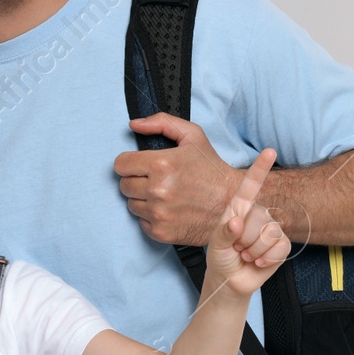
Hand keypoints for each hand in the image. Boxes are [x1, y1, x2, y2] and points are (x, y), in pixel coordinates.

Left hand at [116, 113, 241, 244]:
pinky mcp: (161, 232)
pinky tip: (168, 209)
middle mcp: (157, 190)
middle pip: (124, 185)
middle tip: (157, 180)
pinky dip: (151, 217)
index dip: (130, 163)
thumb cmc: (211, 169)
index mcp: (161, 164)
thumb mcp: (192, 135)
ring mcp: (158, 213)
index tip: (142, 165)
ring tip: (165, 195)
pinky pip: (141, 222)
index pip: (120, 164)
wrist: (232, 203)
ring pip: (131, 204)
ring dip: (143, 199)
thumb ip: (161, 122)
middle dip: (137, 180)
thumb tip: (133, 125)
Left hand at [205, 148, 286, 297]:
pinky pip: (280, 248)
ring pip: (270, 234)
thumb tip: (236, 223)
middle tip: (237, 248)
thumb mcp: (215, 245)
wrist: (231, 280)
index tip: (269, 151)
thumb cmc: (221, 257)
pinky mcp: (281, 245)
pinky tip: (258, 262)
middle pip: (260, 218)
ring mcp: (270, 229)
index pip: (251, 185)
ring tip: (246, 254)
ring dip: (255, 251)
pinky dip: (266, 259)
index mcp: (239, 208)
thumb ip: (224, 233)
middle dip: (245, 239)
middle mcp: (256, 215)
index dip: (260, 168)